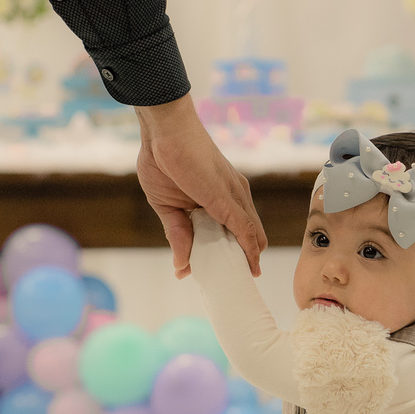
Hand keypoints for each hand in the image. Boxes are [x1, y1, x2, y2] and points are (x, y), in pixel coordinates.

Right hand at [134, 95, 267, 278]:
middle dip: (244, 261)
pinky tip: (249, 268)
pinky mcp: (227, 199)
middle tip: (237, 282)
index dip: (236, 253)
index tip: (231, 273)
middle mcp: (233, 197)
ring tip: (242, 282)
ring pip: (251, 236)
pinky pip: (245, 230)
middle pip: (248, 236)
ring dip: (248, 260)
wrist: (163, 131)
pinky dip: (248, 252)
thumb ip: (179, 236)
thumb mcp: (168, 207)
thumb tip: (182, 267)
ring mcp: (233, 197)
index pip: (236, 231)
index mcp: (219, 198)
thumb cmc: (163, 159)